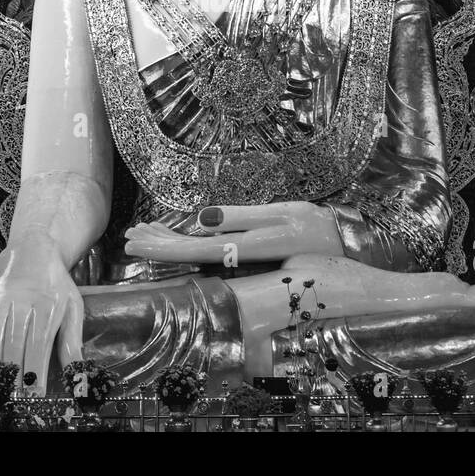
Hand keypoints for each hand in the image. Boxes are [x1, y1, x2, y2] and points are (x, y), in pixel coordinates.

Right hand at [0, 232, 84, 395]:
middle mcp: (20, 303)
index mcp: (46, 306)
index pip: (38, 346)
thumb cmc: (55, 284)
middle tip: (11, 403)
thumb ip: (72, 342)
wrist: (32, 249)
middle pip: (13, 348)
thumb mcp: (72, 307)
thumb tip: (77, 375)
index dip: (34, 373)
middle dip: (12, 379)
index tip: (33, 395)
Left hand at [123, 201, 343, 263]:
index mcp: (244, 248)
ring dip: (172, 242)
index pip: (192, 249)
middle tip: (128, 237)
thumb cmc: (316, 228)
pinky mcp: (252, 252)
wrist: (346, 247)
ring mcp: (245, 258)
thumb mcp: (283, 217)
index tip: (136, 239)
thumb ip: (243, 218)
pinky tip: (181, 234)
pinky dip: (192, 241)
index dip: (162, 245)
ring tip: (145, 233)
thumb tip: (201, 219)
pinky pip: (212, 249)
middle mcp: (240, 258)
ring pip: (198, 252)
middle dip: (159, 244)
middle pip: (189, 254)